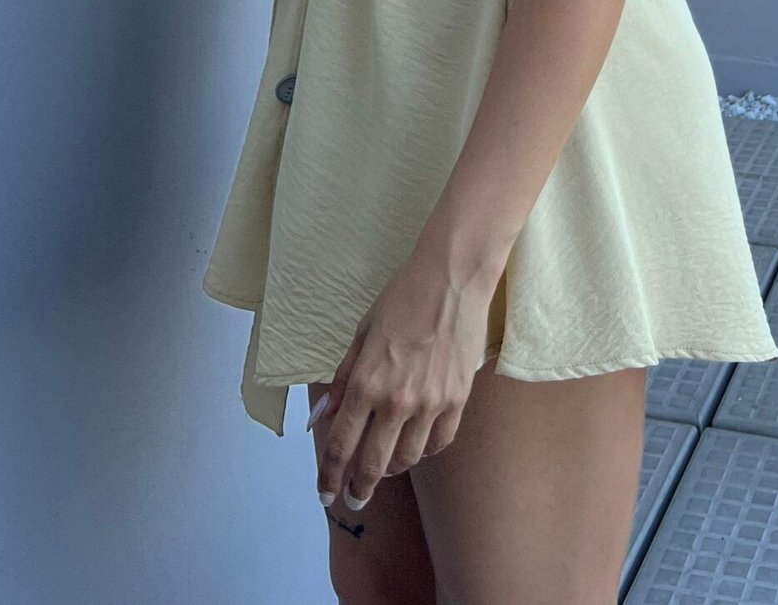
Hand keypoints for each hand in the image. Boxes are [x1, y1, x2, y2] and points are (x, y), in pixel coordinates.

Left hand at [315, 246, 499, 511]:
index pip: (341, 446)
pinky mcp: (458, 400)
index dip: (329, 477)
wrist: (452, 279)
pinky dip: (425, 450)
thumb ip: (342, 381)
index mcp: (366, 383)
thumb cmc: (401, 298)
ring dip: (392, 470)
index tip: (324, 494)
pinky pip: (439, 443)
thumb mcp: (361, 335)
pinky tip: (417, 446)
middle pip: (373, 465)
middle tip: (353, 498)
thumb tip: (319, 417)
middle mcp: (397, 401)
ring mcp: (431, 404)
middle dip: (359, 488)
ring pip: (408, 459)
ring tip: (385, 468)